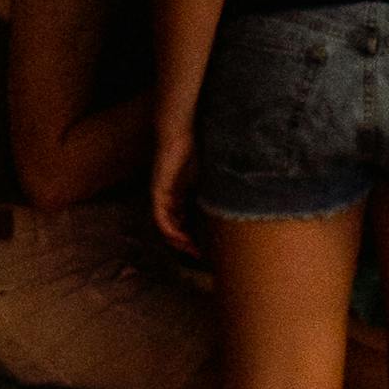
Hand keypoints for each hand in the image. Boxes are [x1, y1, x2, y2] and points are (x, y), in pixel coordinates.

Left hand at [149, 133, 201, 251]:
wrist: (181, 134)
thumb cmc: (194, 150)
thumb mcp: (206, 177)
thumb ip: (210, 192)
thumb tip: (230, 206)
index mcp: (179, 194)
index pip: (183, 220)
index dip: (192, 234)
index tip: (204, 245)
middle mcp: (168, 197)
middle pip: (173, 225)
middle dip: (185, 241)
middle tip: (197, 253)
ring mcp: (161, 195)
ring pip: (165, 224)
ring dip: (176, 239)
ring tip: (189, 249)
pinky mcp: (158, 191)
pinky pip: (160, 216)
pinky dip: (169, 228)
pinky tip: (178, 237)